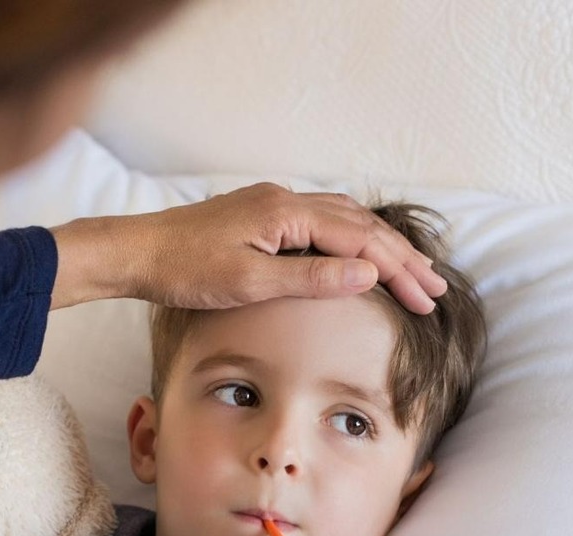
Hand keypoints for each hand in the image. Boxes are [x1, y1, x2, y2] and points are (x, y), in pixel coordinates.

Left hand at [50, 183, 446, 314]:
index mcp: (288, 213)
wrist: (137, 252)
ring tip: (410, 271)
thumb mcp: (251, 282)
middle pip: (361, 225)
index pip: (361, 240)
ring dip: (379, 246)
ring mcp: (273, 205)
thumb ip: (312, 278)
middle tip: (435, 290)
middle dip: (401, 258)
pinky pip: (321, 221)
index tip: (426, 299)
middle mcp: (286, 200)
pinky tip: (357, 252)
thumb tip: (369, 273)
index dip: (399, 270)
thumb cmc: (186, 271)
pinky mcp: (261, 215)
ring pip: (344, 219)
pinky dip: (351, 238)